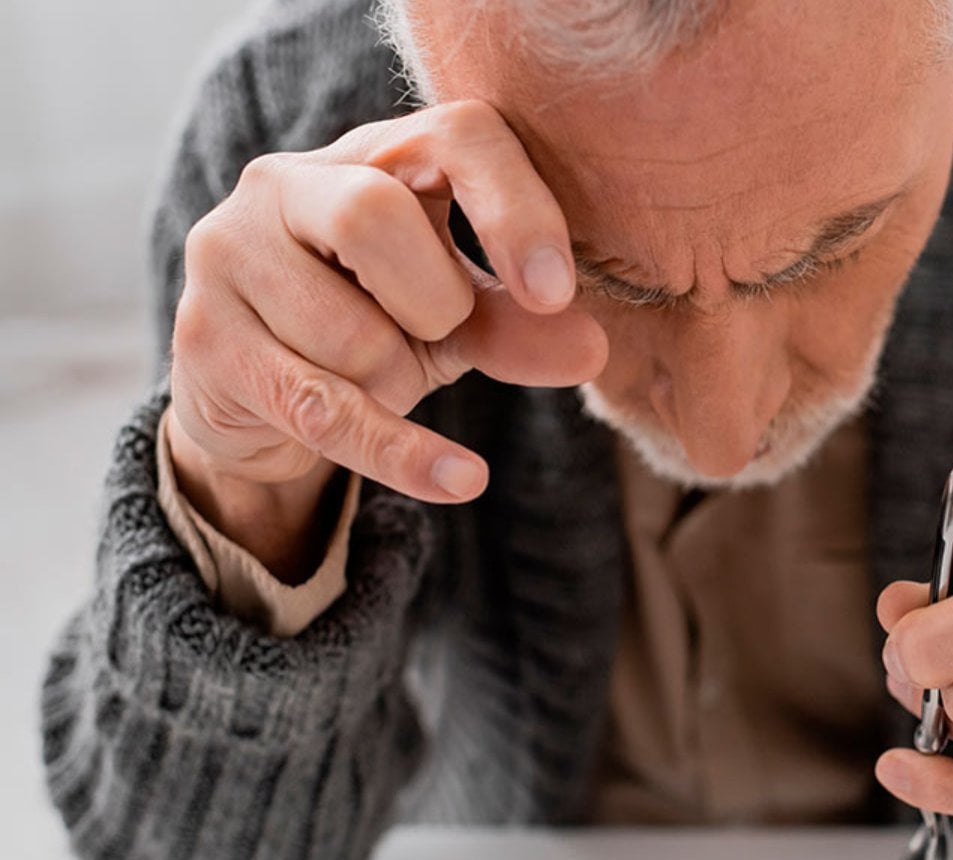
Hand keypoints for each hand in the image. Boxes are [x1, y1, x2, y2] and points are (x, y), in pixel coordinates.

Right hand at [167, 100, 607, 575]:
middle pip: (374, 216)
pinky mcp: (207, 339)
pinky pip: (325, 409)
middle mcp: (287, 182)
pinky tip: (462, 479)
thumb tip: (592, 349)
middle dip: (434, 302)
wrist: (259, 394)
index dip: (514, 208)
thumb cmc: (374, 325)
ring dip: (395, 381)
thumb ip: (521, 325)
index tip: (554, 291)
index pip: (457, 135)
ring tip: (378, 377)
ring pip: (349, 332)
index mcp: (375, 153)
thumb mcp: (459, 320)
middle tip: (436, 333)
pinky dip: (404, 453)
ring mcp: (230, 254)